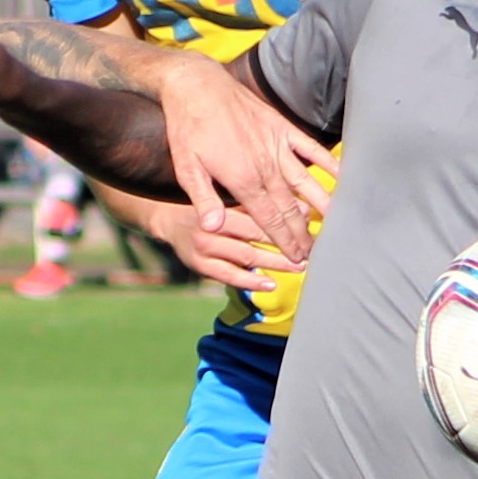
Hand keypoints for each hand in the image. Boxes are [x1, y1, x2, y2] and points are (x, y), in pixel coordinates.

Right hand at [136, 195, 294, 293]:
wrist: (167, 217)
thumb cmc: (207, 202)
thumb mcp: (229, 194)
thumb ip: (259, 202)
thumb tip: (302, 206)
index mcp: (219, 204)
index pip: (258, 213)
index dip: (284, 219)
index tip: (308, 223)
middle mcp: (210, 226)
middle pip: (254, 235)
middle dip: (284, 242)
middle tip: (310, 248)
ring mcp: (203, 248)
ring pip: (246, 256)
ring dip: (275, 263)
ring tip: (299, 266)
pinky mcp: (199, 265)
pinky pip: (228, 276)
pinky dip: (251, 281)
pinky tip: (271, 284)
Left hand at [156, 51, 326, 267]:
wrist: (198, 86)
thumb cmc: (187, 129)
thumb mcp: (186, 168)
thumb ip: (203, 200)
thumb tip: (212, 228)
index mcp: (242, 180)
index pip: (269, 219)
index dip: (285, 241)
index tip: (298, 260)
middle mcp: (265, 165)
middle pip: (290, 207)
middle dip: (304, 233)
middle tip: (317, 254)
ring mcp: (276, 145)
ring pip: (305, 182)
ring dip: (321, 205)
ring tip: (335, 226)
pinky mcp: (281, 128)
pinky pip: (309, 148)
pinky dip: (327, 162)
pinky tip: (343, 177)